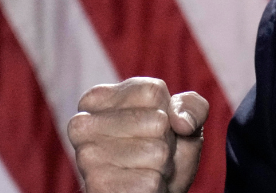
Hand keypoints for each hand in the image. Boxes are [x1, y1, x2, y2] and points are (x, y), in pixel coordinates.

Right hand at [67, 77, 209, 192]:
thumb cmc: (162, 156)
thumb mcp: (183, 125)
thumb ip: (192, 107)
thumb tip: (182, 122)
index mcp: (97, 98)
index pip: (153, 91)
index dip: (167, 113)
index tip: (152, 128)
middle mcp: (83, 124)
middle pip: (157, 121)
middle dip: (167, 142)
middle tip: (151, 155)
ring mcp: (87, 155)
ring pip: (157, 152)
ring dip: (163, 167)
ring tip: (146, 171)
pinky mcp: (97, 185)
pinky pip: (151, 181)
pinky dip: (157, 188)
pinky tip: (140, 188)